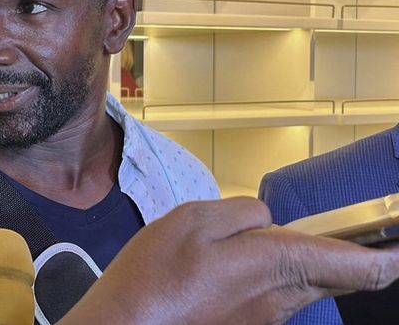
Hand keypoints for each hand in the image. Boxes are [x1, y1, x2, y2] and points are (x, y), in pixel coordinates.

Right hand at [59, 197, 398, 324]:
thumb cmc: (153, 276)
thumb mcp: (195, 218)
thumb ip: (244, 213)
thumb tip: (268, 220)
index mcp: (275, 264)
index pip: (360, 267)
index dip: (391, 254)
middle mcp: (281, 300)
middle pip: (339, 278)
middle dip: (349, 254)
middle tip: (336, 229)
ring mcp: (265, 319)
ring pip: (305, 286)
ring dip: (301, 262)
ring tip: (251, 245)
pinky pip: (275, 297)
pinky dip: (269, 277)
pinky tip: (228, 268)